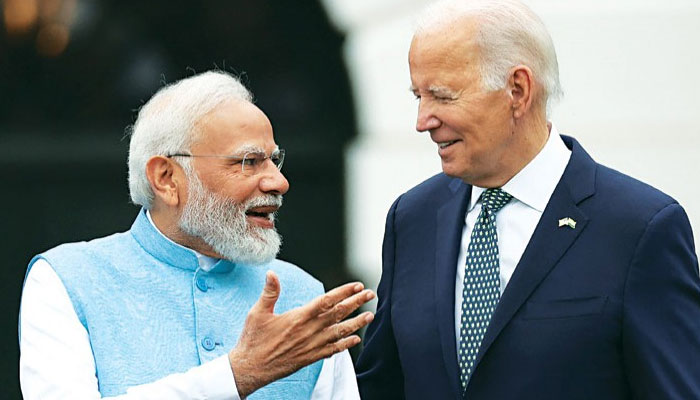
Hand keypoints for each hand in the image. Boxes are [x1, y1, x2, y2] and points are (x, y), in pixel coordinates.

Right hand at [229, 271, 374, 396]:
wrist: (251, 369)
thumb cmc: (253, 341)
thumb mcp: (258, 313)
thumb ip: (269, 292)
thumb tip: (271, 273)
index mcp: (298, 317)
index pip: (327, 301)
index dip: (344, 292)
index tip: (357, 286)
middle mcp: (309, 331)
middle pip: (338, 314)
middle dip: (356, 303)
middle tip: (370, 294)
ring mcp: (312, 346)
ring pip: (340, 332)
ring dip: (357, 323)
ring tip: (370, 315)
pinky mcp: (311, 358)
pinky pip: (333, 350)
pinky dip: (345, 345)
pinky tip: (355, 340)